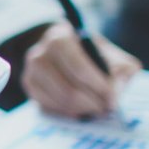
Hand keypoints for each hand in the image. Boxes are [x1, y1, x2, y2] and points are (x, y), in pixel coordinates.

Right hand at [20, 22, 139, 117]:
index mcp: (61, 37)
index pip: (79, 67)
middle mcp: (40, 52)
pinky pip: (49, 107)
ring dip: (82, 109)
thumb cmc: (93, 54)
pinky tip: (81, 107)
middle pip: (68, 89)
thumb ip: (120, 70)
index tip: (113, 98)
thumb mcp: (112, 55)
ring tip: (96, 108)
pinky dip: (69, 111)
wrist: (68, 50)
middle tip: (106, 108)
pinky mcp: (29, 85)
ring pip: (59, 101)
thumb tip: (114, 93)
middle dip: (92, 102)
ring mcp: (31, 70)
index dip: (98, 86)